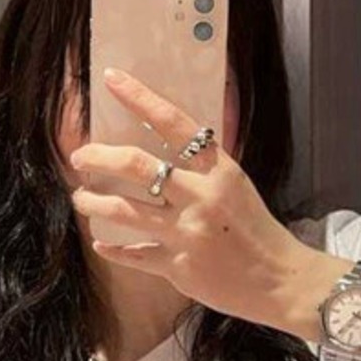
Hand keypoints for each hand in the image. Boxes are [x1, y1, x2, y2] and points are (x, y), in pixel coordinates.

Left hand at [68, 66, 344, 338]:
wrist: (280, 281)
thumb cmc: (255, 229)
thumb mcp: (235, 186)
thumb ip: (202, 168)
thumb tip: (162, 147)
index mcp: (218, 170)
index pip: (174, 124)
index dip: (139, 98)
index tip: (111, 79)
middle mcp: (201, 197)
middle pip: (137, 166)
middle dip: (99, 158)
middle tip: (80, 158)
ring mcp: (187, 233)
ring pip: (124, 212)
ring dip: (93, 203)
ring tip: (81, 198)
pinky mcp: (178, 267)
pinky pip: (133, 255)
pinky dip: (113, 249)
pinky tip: (101, 243)